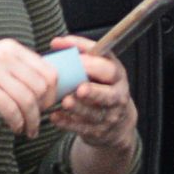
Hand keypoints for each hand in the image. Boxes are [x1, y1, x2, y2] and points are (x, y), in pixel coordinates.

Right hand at [0, 39, 58, 137]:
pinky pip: (12, 109)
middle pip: (42, 86)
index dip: (53, 93)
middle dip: (43, 108)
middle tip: (36, 121)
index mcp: (8, 47)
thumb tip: (48, 85)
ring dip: (31, 120)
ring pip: (28, 99)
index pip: (48, 70)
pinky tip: (15, 128)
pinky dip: (17, 123)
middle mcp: (2, 54)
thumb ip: (15, 70)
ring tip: (28, 130)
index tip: (45, 107)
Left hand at [46, 35, 136, 154]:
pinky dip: (67, 123)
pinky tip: (55, 117)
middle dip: (94, 91)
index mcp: (117, 76)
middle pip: (108, 95)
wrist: (118, 122)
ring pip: (94, 114)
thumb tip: (56, 42)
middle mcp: (117, 96)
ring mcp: (109, 116)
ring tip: (66, 101)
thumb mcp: (99, 69)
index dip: (93, 62)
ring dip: (79, 108)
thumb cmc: (101, 86)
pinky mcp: (98, 131)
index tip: (77, 57)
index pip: (109, 68)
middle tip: (80, 88)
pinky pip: (82, 128)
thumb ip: (82, 54)